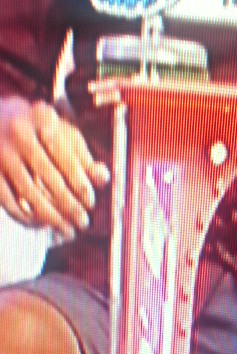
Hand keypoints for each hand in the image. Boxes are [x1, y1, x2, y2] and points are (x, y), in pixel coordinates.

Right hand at [0, 97, 109, 239]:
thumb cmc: (37, 131)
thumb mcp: (59, 132)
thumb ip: (82, 155)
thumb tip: (103, 178)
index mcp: (41, 116)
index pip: (66, 157)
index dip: (80, 183)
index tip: (91, 202)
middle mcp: (18, 131)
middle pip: (49, 177)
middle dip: (70, 205)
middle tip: (83, 223)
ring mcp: (0, 152)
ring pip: (30, 192)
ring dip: (52, 217)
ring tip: (69, 231)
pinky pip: (9, 201)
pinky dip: (26, 217)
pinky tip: (41, 225)